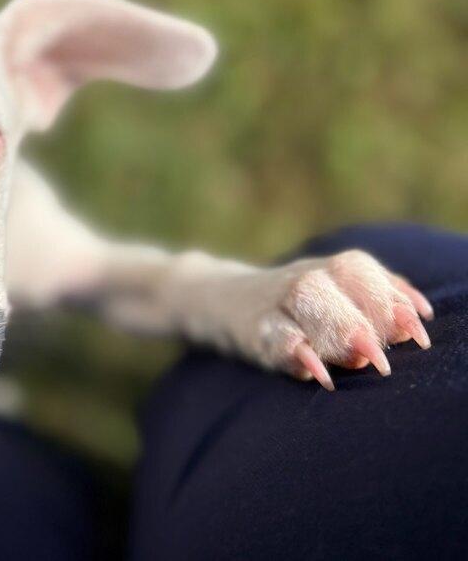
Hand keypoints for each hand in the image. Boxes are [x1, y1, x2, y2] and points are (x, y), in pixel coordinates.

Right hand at [251, 250, 432, 389]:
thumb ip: (380, 307)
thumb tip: (417, 319)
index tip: (417, 334)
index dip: (394, 301)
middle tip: (388, 353)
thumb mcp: (341, 301)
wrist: (226, 301)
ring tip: (362, 361)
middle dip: (371, 312)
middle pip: (341, 277)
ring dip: (339, 327)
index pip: (367, 273)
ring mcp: (277, 299)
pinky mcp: (255, 328)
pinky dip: (297, 352)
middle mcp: (307, 276)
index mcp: (335, 269)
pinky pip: (275, 334)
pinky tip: (319, 375)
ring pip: (307, 298)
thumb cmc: (304, 311)